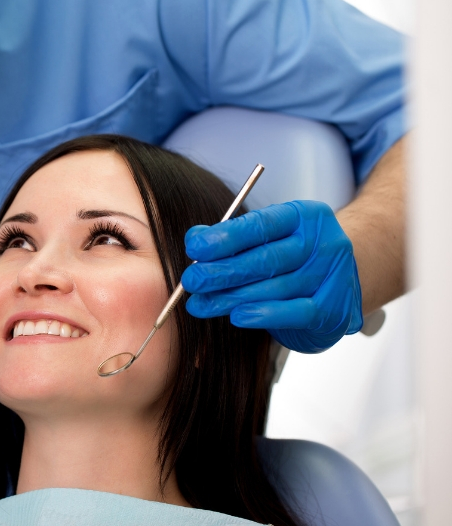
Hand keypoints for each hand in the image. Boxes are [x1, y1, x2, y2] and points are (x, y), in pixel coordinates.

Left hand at [181, 200, 362, 352]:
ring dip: (232, 297)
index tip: (195, 248)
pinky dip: (265, 315)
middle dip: (224, 271)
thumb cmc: (293, 258)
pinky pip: (296, 312)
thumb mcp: (266, 238)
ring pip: (275, 288)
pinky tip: (237, 316)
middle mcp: (324, 243)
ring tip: (201, 304)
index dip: (227, 237)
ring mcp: (332, 277)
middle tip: (192, 280)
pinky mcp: (335, 309)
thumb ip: (232, 237)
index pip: (262, 224)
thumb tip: (195, 238)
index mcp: (305, 217)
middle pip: (267, 258)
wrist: (340, 286)